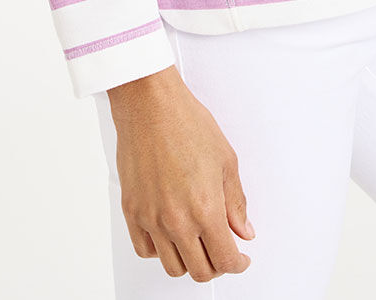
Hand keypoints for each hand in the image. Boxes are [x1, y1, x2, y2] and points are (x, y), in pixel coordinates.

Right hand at [106, 65, 255, 280]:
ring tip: (197, 243)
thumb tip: (243, 229)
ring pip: (172, 266)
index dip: (238, 265)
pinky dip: (160, 250)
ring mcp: (151, 219)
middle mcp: (176, 220)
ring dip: (189, 261)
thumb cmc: (186, 123)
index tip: (240, 258)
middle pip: (199, 270)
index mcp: (205, 209)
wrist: (150, 105)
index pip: (225, 260)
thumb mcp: (226, 160)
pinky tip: (170, 235)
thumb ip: (236, 202)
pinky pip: (145, 250)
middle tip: (222, 250)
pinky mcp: (132, 211)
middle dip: (216, 265)